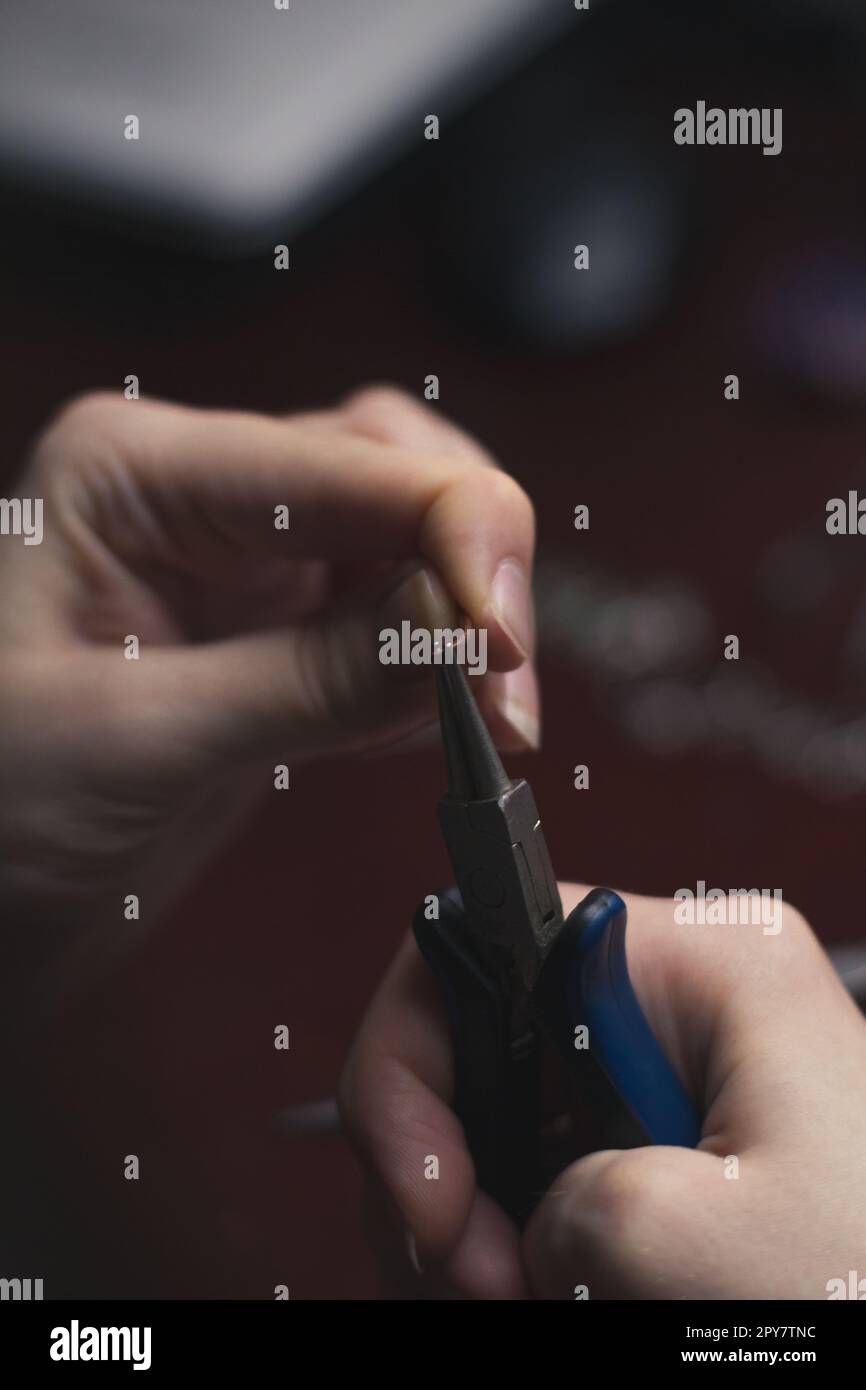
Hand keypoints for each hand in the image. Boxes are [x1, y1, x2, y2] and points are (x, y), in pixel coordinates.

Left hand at [0, 386, 536, 1019]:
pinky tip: (448, 721)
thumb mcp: (133, 742)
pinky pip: (392, 628)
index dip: (453, 532)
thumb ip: (308, 681)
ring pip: (408, 548)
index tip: (504, 635)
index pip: (339, 466)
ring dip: (467, 621)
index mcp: (135, 476)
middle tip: (506, 676)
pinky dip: (438, 670)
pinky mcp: (273, 644)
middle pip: (392, 477)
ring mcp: (241, 571)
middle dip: (470, 565)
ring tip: (492, 715)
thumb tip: (462, 634)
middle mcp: (197, 500)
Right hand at [339, 884, 865, 1297]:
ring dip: (474, 1221)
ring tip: (513, 1299)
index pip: (487, 931)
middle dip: (443, 1164)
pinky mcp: (666, 1142)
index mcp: (699, 962)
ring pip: (499, 1118)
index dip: (419, 1056)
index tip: (431, 1196)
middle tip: (470, 1280)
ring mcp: (667, 1071)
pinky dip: (516, 1242)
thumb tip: (535, 1217)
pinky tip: (539, 1292)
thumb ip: (576, 1200)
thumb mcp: (707, 1245)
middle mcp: (675, 998)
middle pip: (478, 1038)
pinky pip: (544, 1172)